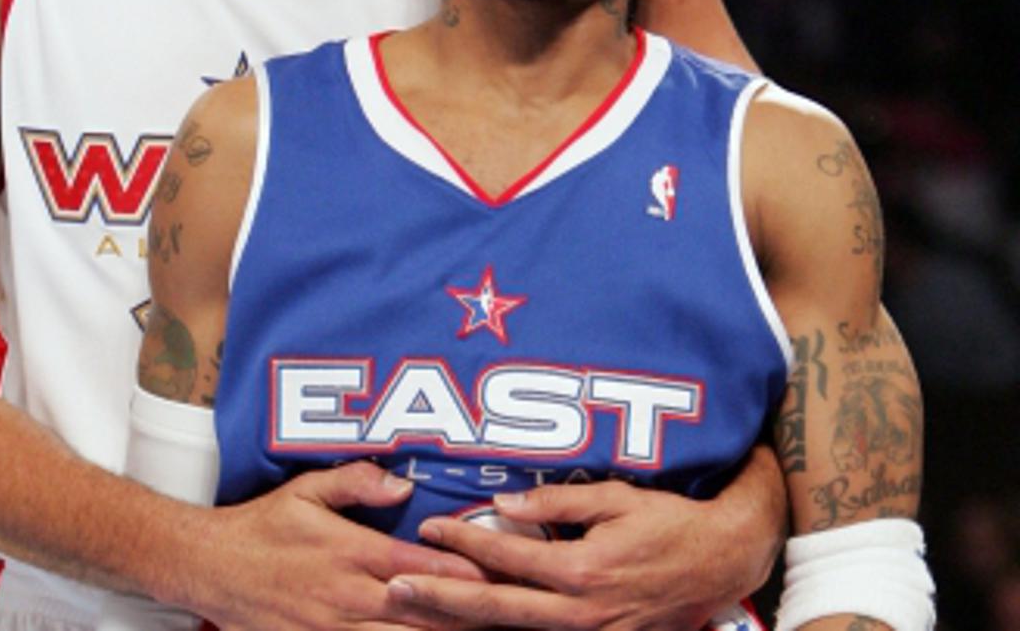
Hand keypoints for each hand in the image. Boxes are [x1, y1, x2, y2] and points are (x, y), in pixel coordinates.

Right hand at [191, 462, 484, 630]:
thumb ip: (356, 482)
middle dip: (468, 613)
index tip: (498, 570)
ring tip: (483, 629)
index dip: (462, 569)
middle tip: (509, 611)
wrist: (210, 568)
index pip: (419, 564)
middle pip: (422, 612)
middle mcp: (347, 596)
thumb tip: (403, 484)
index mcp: (349, 552)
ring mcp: (334, 630)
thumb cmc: (262, 525)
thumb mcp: (305, 489)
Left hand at [388, 467, 782, 629]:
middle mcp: (580, 611)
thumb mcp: (616, 498)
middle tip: (394, 588)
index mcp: (582, 570)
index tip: (426, 530)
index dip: (463, 542)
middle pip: (496, 608)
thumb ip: (557, 501)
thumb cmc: (668, 521)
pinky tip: (470, 629)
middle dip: (441, 598)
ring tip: (418, 613)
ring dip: (463, 623)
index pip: (507, 555)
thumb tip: (503, 502)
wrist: (722, 561)